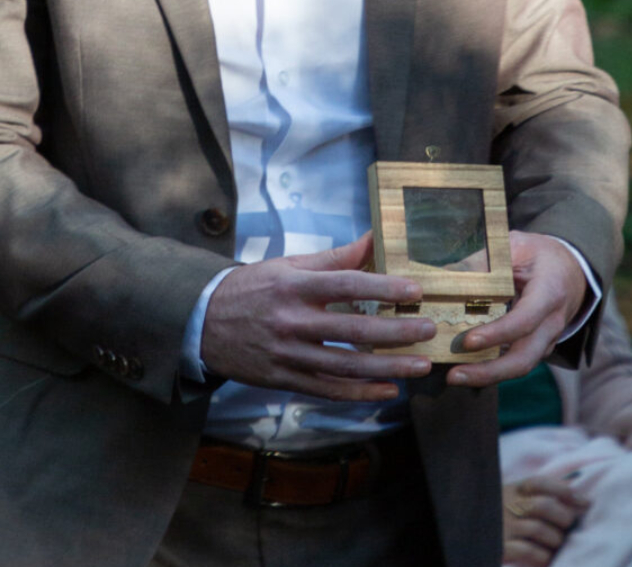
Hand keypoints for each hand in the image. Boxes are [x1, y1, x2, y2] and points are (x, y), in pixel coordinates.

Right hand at [200, 234, 435, 400]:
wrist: (203, 322)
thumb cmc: (254, 287)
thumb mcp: (289, 265)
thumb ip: (334, 257)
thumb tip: (373, 238)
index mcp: (295, 285)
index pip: (347, 285)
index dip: (383, 287)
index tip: (414, 290)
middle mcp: (293, 321)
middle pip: (353, 330)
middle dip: (396, 332)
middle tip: (428, 330)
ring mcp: (288, 355)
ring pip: (346, 366)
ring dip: (387, 367)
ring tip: (419, 365)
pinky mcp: (284, 380)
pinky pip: (328, 390)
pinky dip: (360, 393)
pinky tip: (388, 389)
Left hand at [447, 232, 586, 386]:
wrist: (571, 270)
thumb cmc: (539, 255)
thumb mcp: (515, 246)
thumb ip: (484, 260)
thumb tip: (443, 276)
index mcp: (549, 293)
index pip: (524, 320)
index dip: (497, 334)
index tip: (468, 341)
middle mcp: (551, 323)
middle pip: (524, 358)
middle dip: (489, 372)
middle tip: (454, 375)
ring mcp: (546, 340)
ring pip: (520, 367)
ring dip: (487, 375)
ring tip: (455, 376)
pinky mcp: (537, 348)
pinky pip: (516, 363)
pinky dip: (493, 369)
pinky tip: (467, 368)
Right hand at [502, 475, 590, 565]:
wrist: (468, 530)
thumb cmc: (496, 516)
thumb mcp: (510, 498)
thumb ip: (536, 493)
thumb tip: (574, 486)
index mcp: (510, 489)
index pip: (538, 482)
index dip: (563, 489)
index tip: (584, 501)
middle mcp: (507, 505)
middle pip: (544, 505)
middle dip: (564, 517)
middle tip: (569, 526)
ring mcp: (503, 526)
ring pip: (540, 530)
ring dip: (556, 540)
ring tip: (559, 544)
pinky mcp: (500, 547)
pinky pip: (529, 551)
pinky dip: (543, 556)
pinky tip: (547, 558)